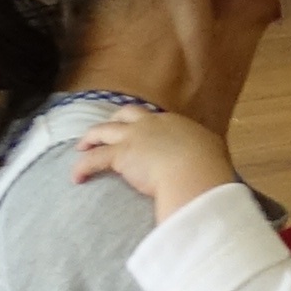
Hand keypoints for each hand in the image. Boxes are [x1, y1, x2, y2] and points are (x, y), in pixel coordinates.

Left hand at [70, 99, 240, 216]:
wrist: (195, 172)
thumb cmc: (208, 167)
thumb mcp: (213, 154)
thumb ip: (207, 154)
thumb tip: (211, 163)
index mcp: (176, 123)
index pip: (156, 118)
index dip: (145, 123)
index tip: (141, 131)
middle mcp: (153, 124)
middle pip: (127, 113)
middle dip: (115, 119)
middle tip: (107, 128)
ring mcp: (134, 137)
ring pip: (104, 130)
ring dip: (91, 137)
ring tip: (82, 146)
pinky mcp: (120, 155)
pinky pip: (93, 159)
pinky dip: (82, 167)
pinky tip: (76, 177)